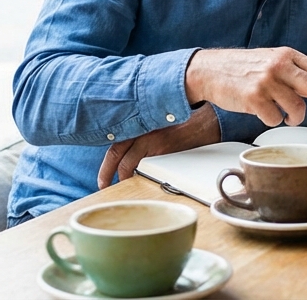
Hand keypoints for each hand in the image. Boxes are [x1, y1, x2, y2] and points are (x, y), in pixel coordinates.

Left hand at [97, 103, 220, 188]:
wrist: (204, 122)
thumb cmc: (181, 126)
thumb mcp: (156, 127)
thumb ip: (141, 138)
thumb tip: (128, 158)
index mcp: (138, 125)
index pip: (115, 145)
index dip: (106, 165)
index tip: (102, 179)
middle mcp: (142, 130)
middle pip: (116, 153)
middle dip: (107, 172)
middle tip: (103, 185)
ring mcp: (152, 139)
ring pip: (129, 162)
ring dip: (124, 176)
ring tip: (123, 184)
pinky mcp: (164, 148)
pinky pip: (146, 166)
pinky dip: (141, 175)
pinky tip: (141, 180)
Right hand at [184, 47, 306, 127]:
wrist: (210, 69)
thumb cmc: (244, 69)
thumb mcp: (272, 61)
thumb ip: (296, 73)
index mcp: (288, 55)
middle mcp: (279, 65)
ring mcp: (266, 81)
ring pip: (297, 108)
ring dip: (296, 117)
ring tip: (288, 116)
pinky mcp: (252, 97)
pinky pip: (275, 118)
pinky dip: (274, 120)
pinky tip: (265, 112)